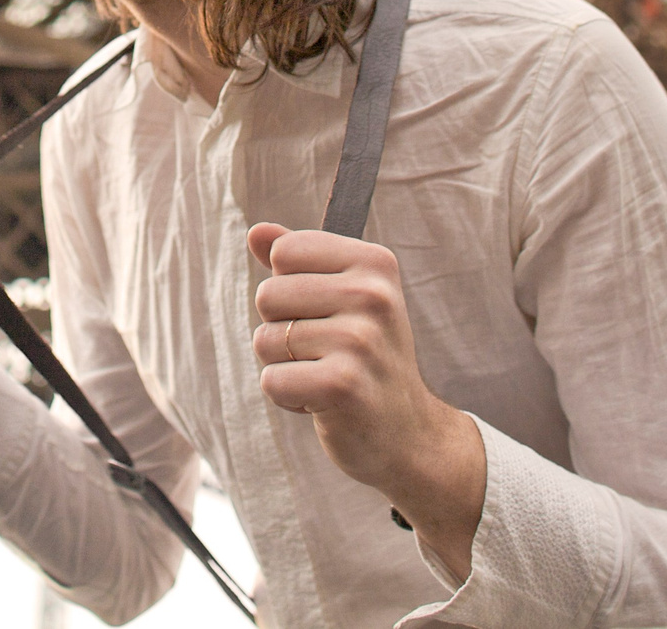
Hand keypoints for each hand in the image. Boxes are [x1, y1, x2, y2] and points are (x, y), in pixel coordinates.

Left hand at [249, 223, 486, 579]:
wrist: (409, 434)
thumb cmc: (367, 359)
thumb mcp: (344, 298)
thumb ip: (299, 261)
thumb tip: (256, 232)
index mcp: (374, 262)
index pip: (285, 251)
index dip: (289, 287)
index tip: (325, 312)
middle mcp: (373, 295)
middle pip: (268, 295)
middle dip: (282, 330)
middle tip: (325, 352)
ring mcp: (360, 340)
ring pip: (266, 340)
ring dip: (285, 367)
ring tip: (326, 376)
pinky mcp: (342, 385)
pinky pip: (272, 380)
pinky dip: (287, 397)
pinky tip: (322, 402)